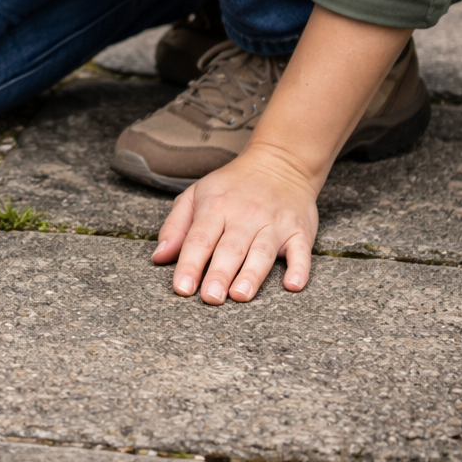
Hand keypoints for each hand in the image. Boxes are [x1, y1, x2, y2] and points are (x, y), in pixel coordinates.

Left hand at [151, 144, 318, 303]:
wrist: (280, 163)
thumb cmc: (231, 187)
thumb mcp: (196, 195)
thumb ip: (176, 226)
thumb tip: (159, 257)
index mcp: (216, 207)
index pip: (199, 239)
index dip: (189, 264)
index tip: (182, 288)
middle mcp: (245, 216)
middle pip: (230, 248)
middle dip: (219, 274)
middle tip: (210, 299)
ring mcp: (274, 224)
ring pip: (262, 251)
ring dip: (252, 274)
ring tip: (240, 295)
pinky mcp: (300, 231)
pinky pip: (302, 251)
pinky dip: (300, 268)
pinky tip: (292, 285)